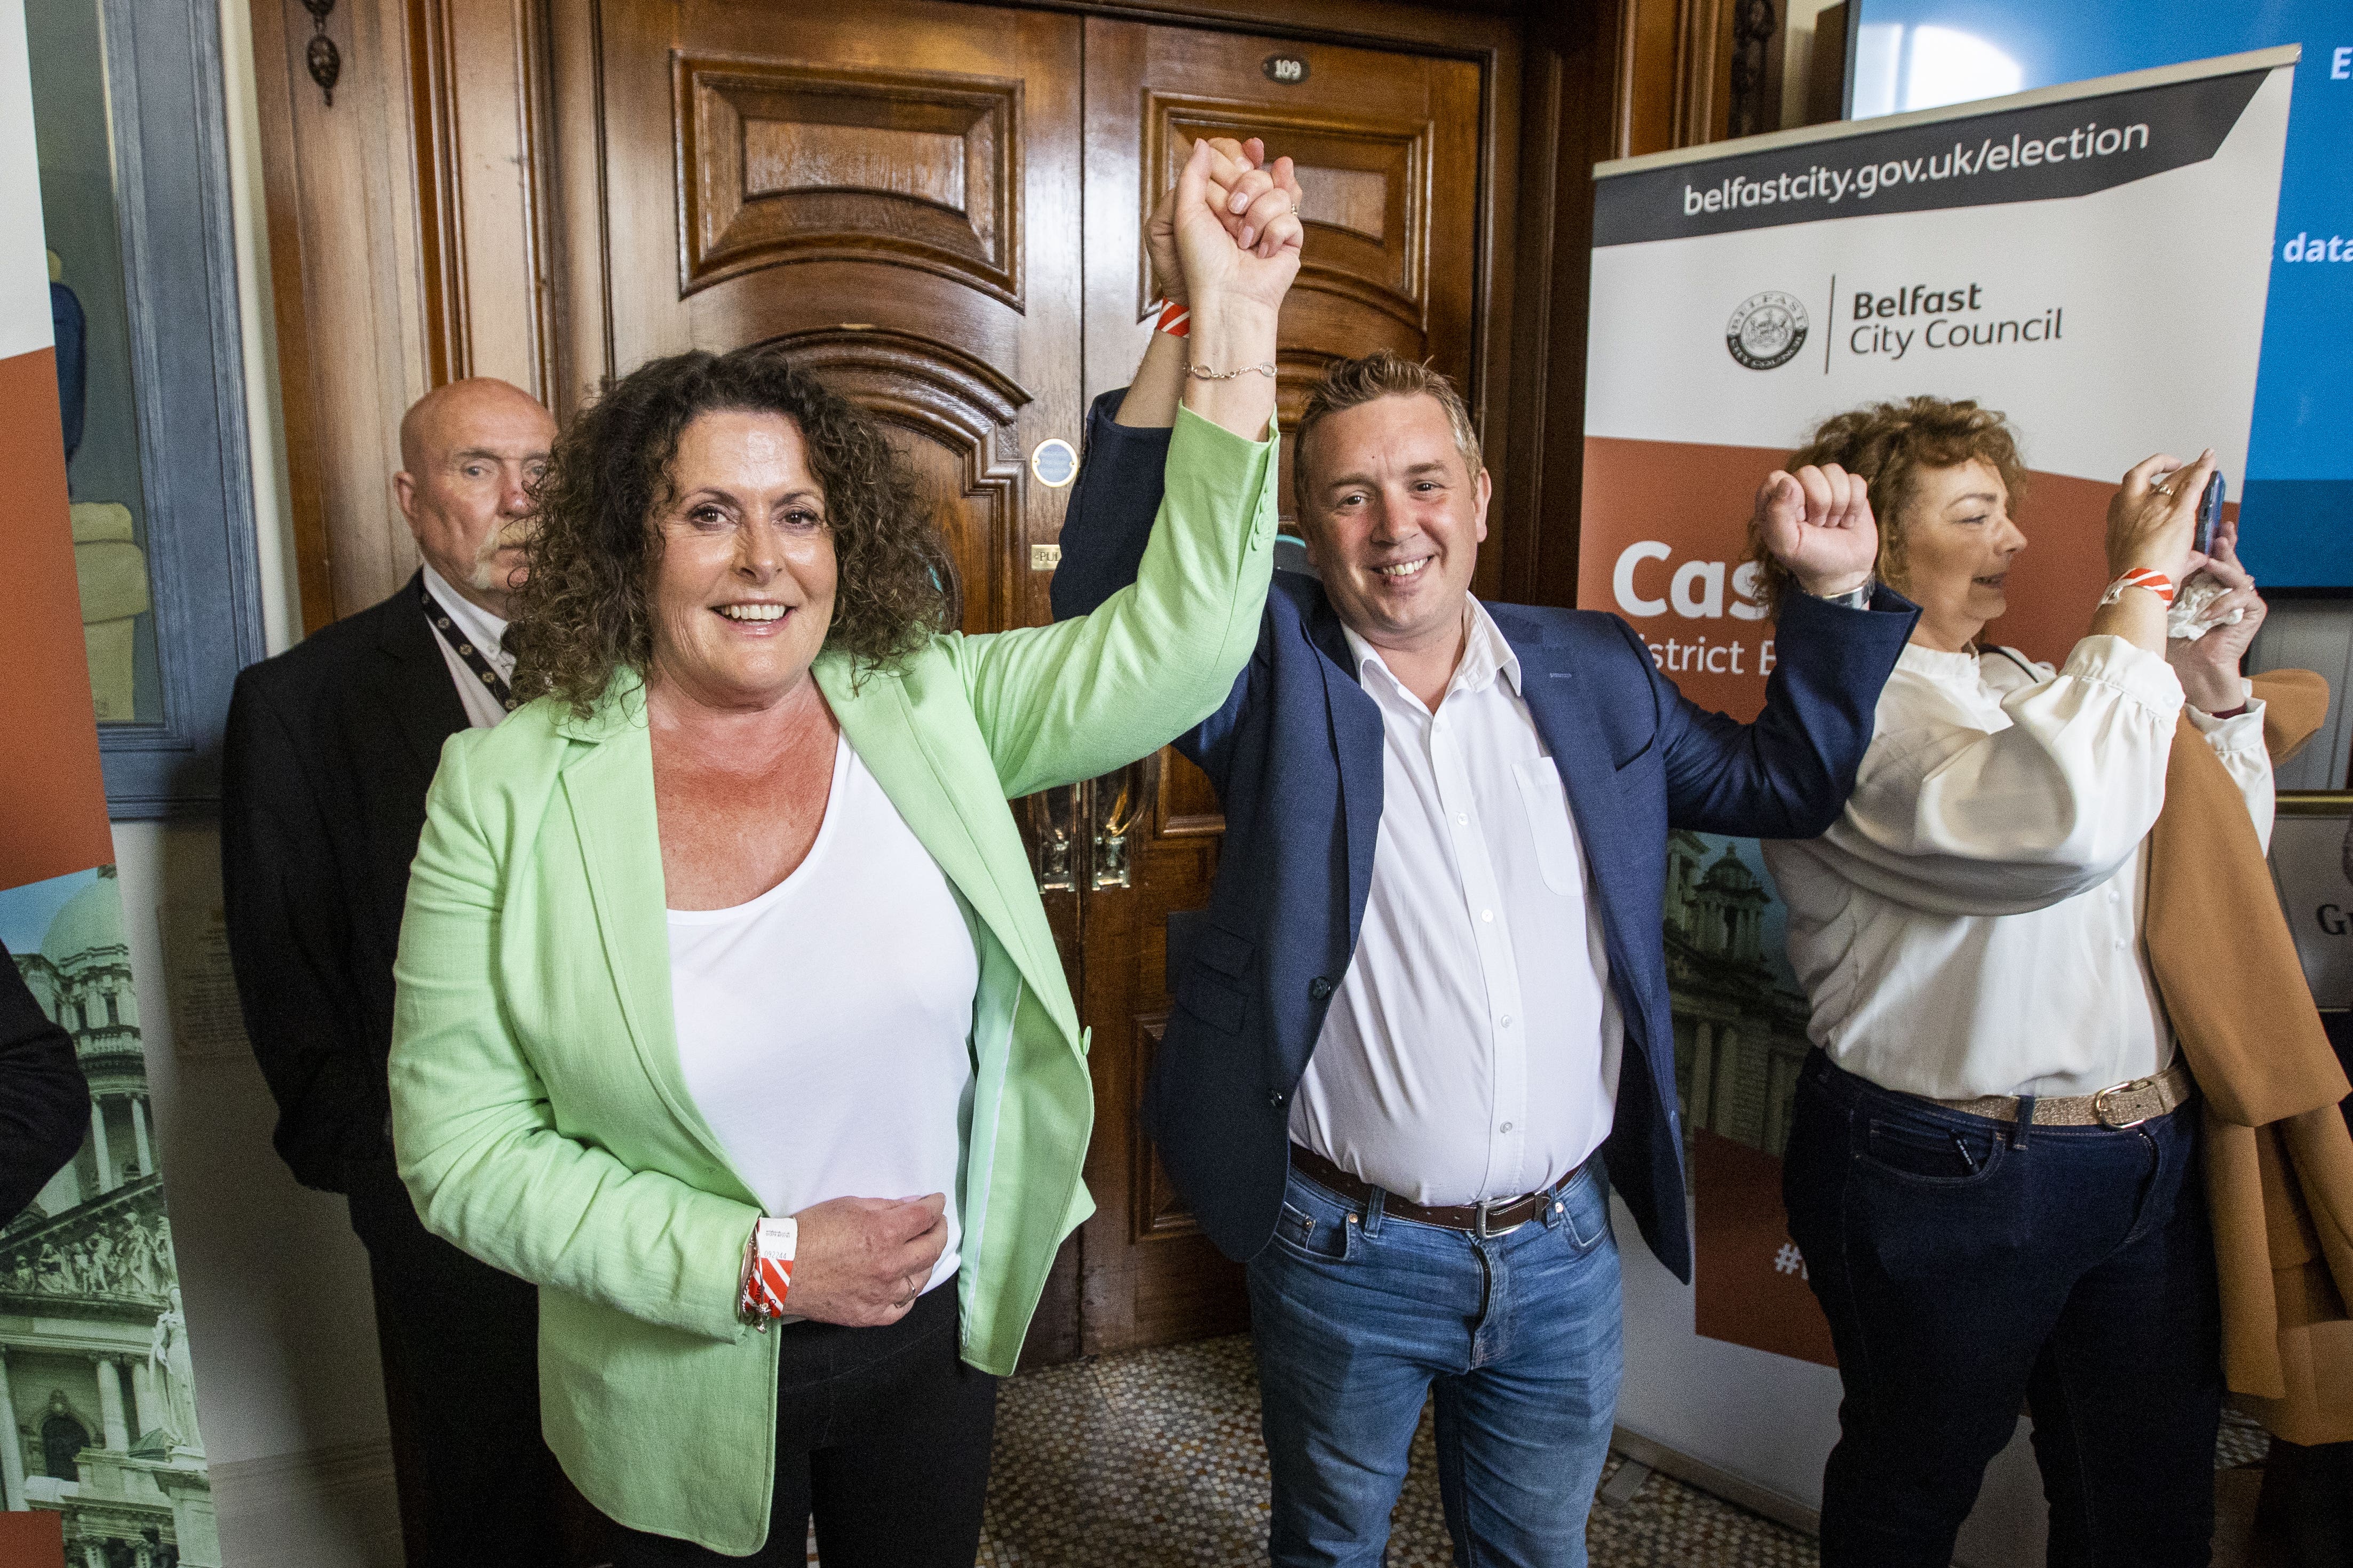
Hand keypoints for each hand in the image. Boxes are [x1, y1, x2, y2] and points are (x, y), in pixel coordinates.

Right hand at [782, 1193, 946, 1327]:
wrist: (778, 1268)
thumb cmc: (809, 1231)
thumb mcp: (849, 1205)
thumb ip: (886, 1207)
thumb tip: (912, 1206)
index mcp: (884, 1234)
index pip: (925, 1217)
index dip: (935, 1206)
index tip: (936, 1202)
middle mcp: (889, 1266)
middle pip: (932, 1248)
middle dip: (939, 1230)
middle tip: (936, 1223)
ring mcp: (881, 1294)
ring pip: (921, 1279)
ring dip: (926, 1261)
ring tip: (921, 1250)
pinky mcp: (869, 1315)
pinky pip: (902, 1308)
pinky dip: (908, 1295)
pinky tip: (906, 1283)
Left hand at [1150, 137, 1281, 306]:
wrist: (1227, 297)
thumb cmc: (1202, 262)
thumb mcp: (1186, 213)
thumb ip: (1193, 174)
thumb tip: (1203, 143)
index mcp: (1221, 200)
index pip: (1235, 160)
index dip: (1231, 166)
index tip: (1222, 181)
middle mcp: (1247, 208)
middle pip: (1258, 172)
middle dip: (1244, 191)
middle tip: (1232, 215)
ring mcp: (1270, 221)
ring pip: (1277, 191)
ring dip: (1258, 217)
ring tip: (1244, 242)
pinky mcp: (1290, 238)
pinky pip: (1291, 217)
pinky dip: (1273, 235)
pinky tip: (1262, 253)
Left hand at [1753, 463, 1877, 596]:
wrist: (1844, 571)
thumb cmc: (1810, 558)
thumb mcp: (1786, 544)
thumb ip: (1777, 514)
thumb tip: (1786, 482)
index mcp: (1774, 500)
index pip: (1778, 478)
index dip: (1792, 498)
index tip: (1799, 521)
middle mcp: (1798, 488)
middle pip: (1809, 472)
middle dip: (1819, 503)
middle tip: (1818, 525)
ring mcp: (1825, 486)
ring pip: (1834, 471)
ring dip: (1838, 504)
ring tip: (1832, 523)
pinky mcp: (1849, 489)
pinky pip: (1856, 481)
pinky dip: (1855, 505)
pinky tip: (1848, 521)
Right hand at [2106, 448, 2210, 582]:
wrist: (2137, 585)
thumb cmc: (2134, 581)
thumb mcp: (2148, 568)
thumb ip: (2171, 558)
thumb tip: (2194, 558)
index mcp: (2117, 523)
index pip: (2124, 497)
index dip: (2137, 490)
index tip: (2146, 488)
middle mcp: (2131, 509)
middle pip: (2145, 478)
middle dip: (2161, 471)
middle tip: (2176, 469)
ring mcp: (2154, 508)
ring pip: (2171, 479)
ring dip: (2185, 469)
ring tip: (2197, 464)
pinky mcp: (2178, 512)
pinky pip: (2192, 483)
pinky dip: (2203, 468)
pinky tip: (2210, 457)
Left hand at [2167, 516, 2264, 712]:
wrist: (2189, 667)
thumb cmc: (2176, 638)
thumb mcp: (2171, 600)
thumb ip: (2178, 577)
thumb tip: (2179, 553)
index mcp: (2206, 585)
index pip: (2214, 559)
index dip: (2215, 543)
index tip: (2212, 527)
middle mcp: (2224, 590)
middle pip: (2230, 562)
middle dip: (2226, 547)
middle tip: (2221, 534)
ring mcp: (2240, 601)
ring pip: (2239, 575)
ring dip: (2224, 569)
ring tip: (2210, 564)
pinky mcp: (2251, 613)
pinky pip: (2244, 597)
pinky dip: (2224, 603)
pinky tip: (2207, 612)